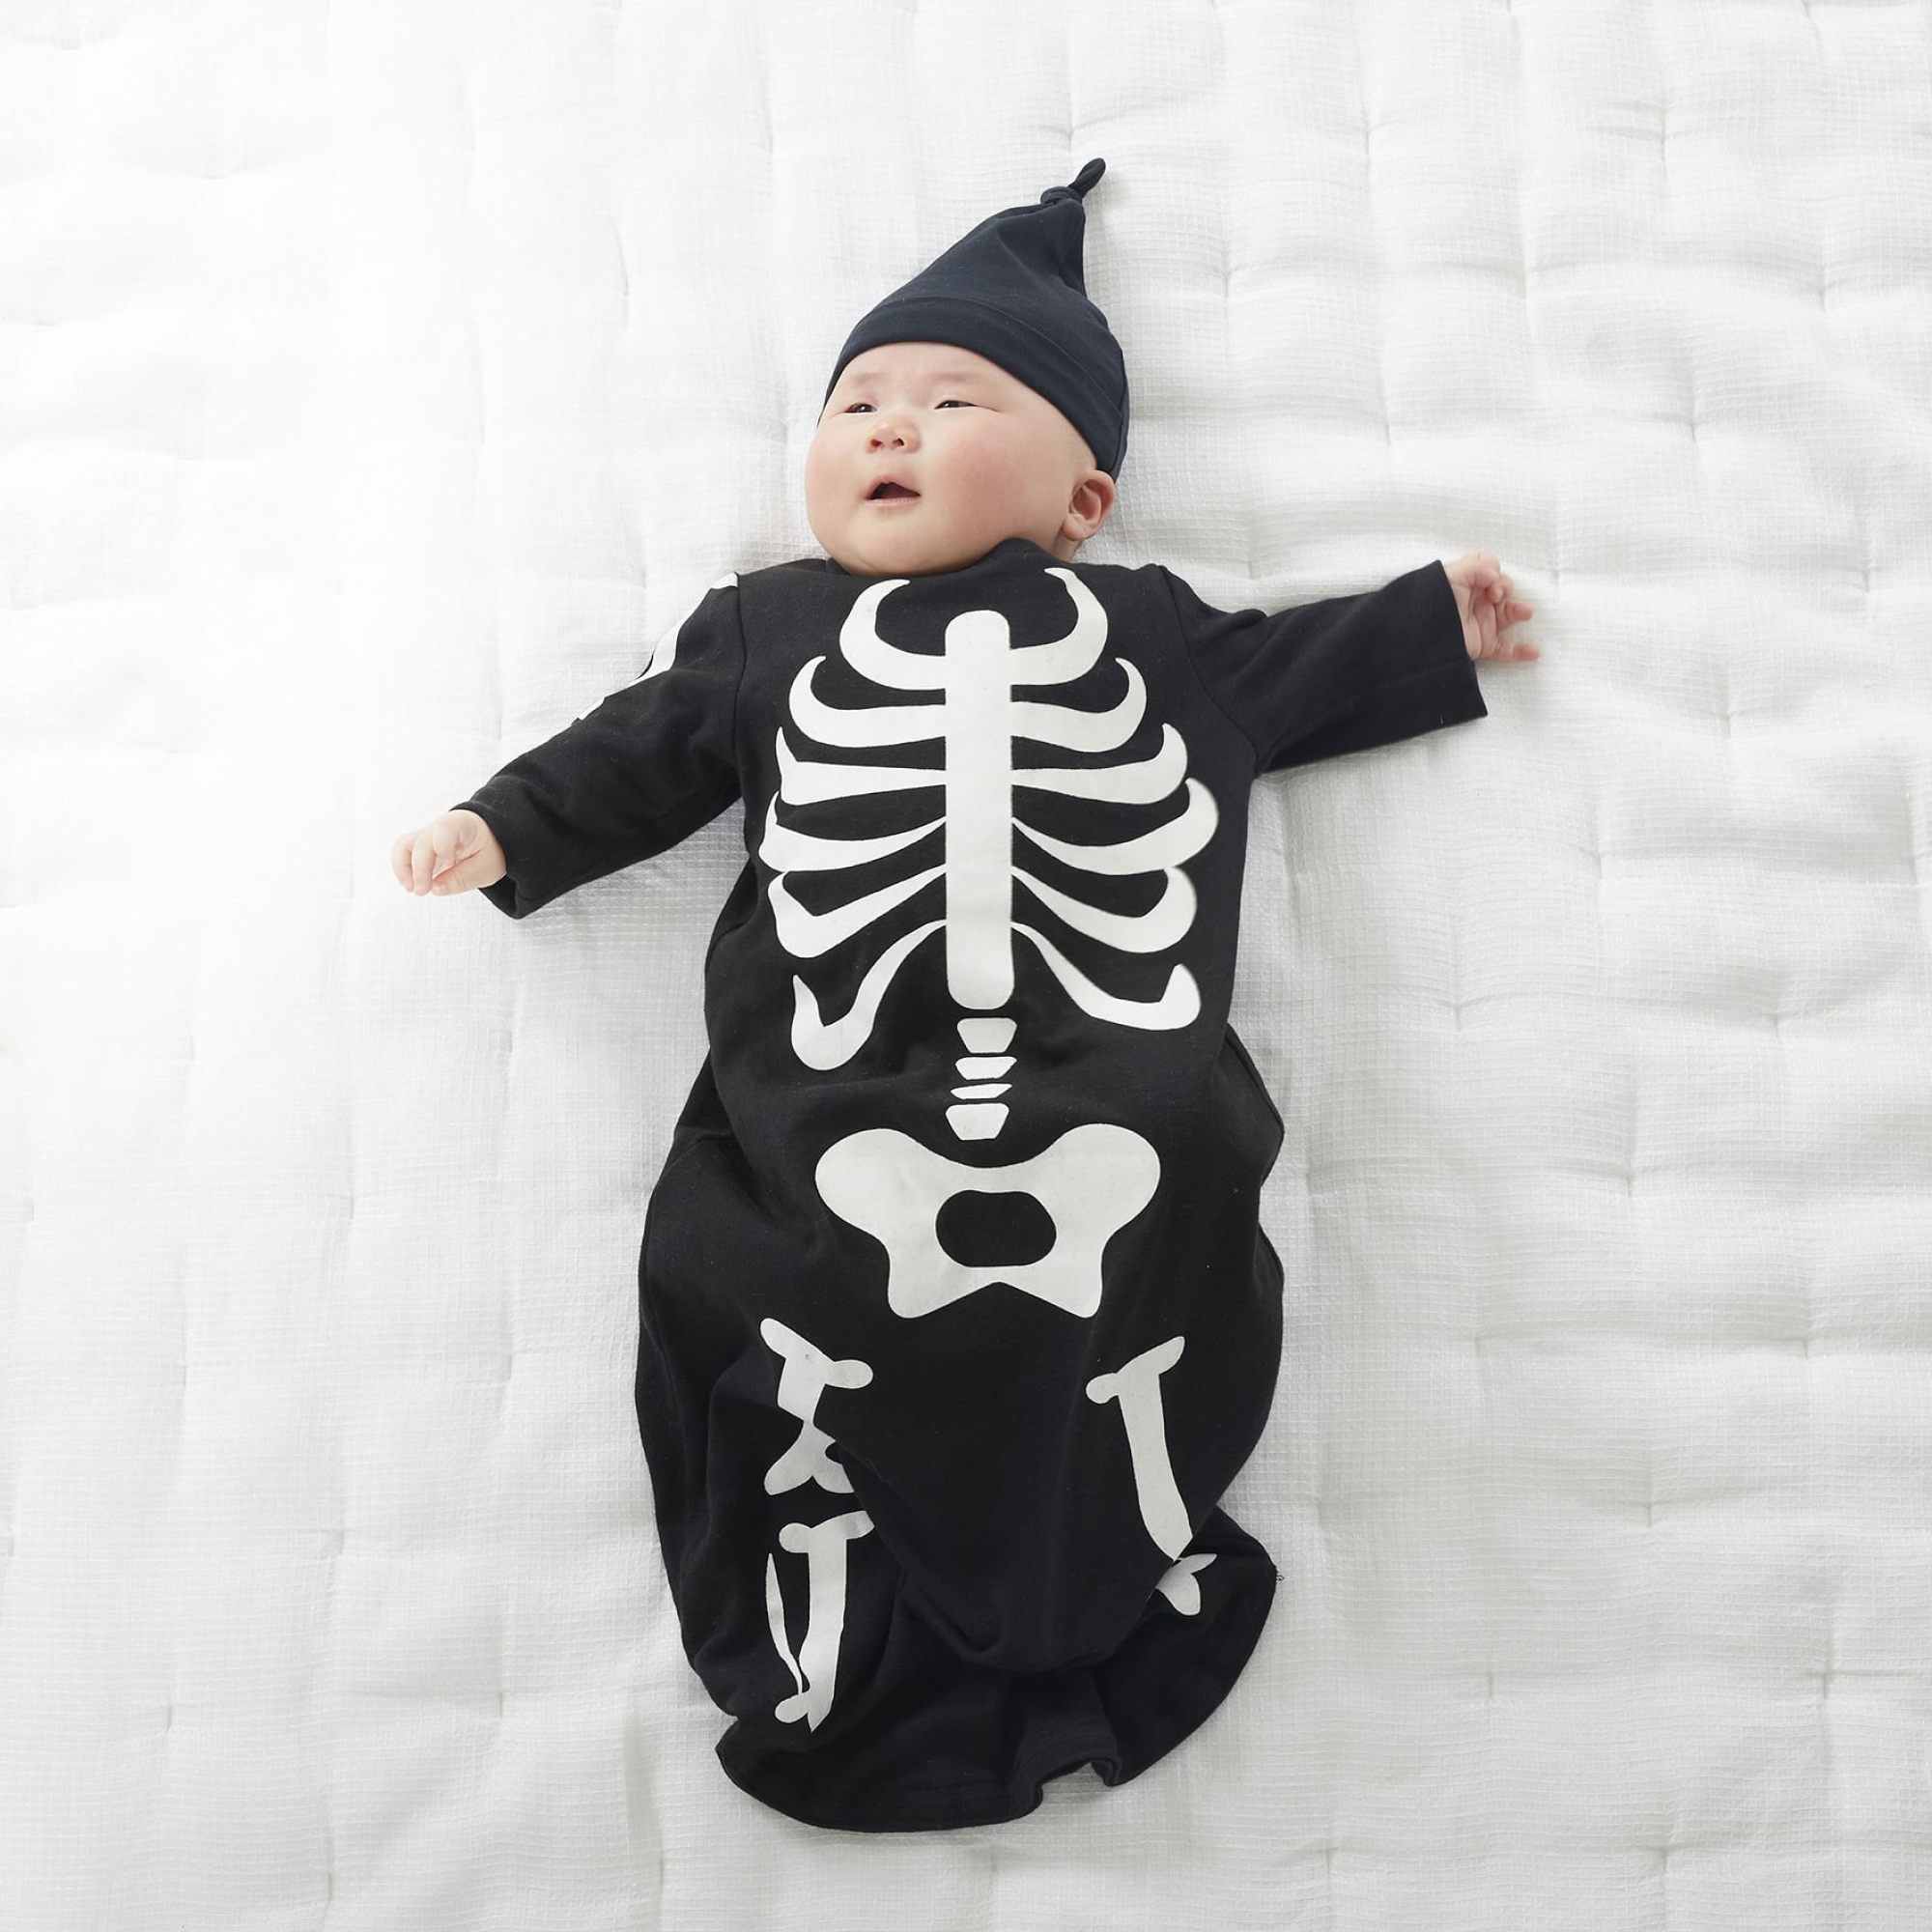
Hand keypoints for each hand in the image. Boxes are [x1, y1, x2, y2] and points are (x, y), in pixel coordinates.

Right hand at [392, 809, 506, 896]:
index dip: (442, 847)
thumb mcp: (487, 868)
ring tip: (412, 889)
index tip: (449, 862)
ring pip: (403, 845)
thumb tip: (435, 889)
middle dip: (419, 868)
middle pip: (421, 841)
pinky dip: (404, 871)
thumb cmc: (489, 851)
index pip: (445, 829)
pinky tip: (412, 886)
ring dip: (403, 869)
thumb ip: (463, 878)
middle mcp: (440, 827)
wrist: (488, 841)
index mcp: (462, 825)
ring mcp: (427, 837)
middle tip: (423, 891)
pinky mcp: (420, 848)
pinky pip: (403, 855)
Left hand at [1442, 551, 1538, 662]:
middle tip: (1496, 596)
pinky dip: (1520, 651)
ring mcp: (1482, 622)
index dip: (1494, 571)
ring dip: (1521, 611)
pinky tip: (1534, 652)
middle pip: (1503, 589)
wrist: (1418, 635)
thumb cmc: (1431, 600)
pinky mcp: (1483, 644)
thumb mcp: (1450, 575)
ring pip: (1509, 615)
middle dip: (1505, 587)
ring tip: (1526, 613)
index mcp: (1468, 582)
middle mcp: (1477, 600)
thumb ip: (1475, 567)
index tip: (1490, 581)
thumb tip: (1496, 575)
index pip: (1490, 569)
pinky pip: (1505, 649)